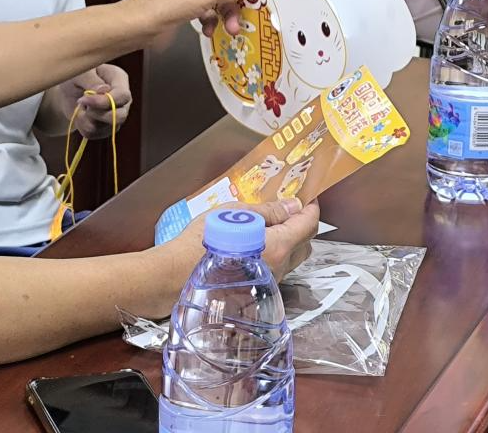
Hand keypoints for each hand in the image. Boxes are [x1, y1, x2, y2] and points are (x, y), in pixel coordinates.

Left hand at [49, 65, 132, 139]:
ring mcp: (116, 115)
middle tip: (81, 103)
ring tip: (80, 105)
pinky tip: (81, 114)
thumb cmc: (76, 76)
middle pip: (120, 116)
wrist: (67, 90)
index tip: (84, 100)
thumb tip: (104, 90)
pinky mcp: (106, 128)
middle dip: (97, 114)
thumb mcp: (80, 73)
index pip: (122, 95)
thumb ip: (91, 80)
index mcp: (119, 79)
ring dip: (86, 118)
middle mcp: (122, 99)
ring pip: (105, 127)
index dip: (104, 101)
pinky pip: (94, 134)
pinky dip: (82, 126)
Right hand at [165, 199, 318, 282]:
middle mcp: (278, 268)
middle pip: (305, 245)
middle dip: (303, 225)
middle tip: (290, 208)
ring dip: (288, 241)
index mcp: (277, 247)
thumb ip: (268, 211)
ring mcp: (268, 282)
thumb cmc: (202, 243)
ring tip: (270, 224)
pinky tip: (255, 244)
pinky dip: (274, 253)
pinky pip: (275, 269)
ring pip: (290, 260)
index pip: (308, 225)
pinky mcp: (255, 290)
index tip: (308, 196)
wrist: (175, 277)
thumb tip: (293, 206)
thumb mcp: (234, 214)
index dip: (311, 208)